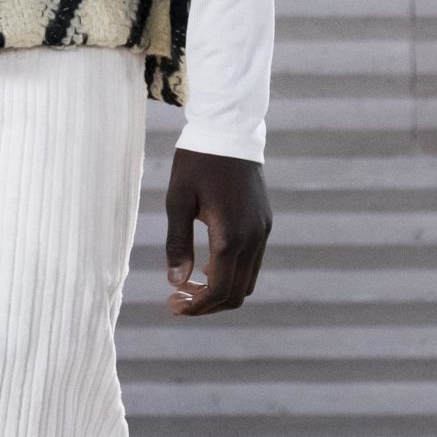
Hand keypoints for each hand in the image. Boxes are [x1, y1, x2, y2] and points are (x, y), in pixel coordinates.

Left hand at [165, 150, 270, 317]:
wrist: (230, 130)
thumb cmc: (197, 162)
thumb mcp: (178, 201)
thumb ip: (177, 244)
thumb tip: (175, 282)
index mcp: (231, 235)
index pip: (219, 289)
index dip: (196, 306)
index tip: (172, 306)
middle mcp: (253, 237)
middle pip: (237, 293)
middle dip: (207, 305)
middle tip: (177, 301)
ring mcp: (263, 231)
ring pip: (247, 281)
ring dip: (220, 291)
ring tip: (188, 287)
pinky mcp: (264, 223)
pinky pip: (252, 262)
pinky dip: (231, 274)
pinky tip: (206, 267)